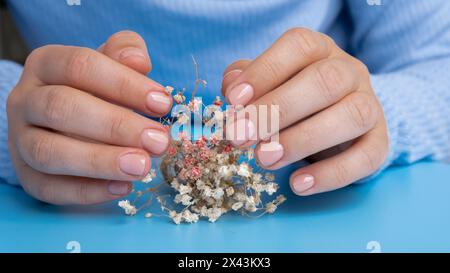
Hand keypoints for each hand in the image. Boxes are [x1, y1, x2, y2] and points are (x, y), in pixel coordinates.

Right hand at [7, 31, 171, 204]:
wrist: (62, 120)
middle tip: (158, 142)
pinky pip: (49, 188)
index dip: (124, 84)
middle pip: (62, 108)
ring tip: (142, 167)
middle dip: (115, 126)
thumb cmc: (94, 88)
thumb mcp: (109, 63)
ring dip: (99, 162)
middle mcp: (26, 100)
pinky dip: (87, 191)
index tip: (162, 104)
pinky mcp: (27, 175)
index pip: (81, 65)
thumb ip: (125, 52)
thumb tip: (139, 61)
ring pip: (50, 153)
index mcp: (47, 64)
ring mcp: (21, 140)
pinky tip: (123, 188)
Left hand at [222, 28, 387, 195]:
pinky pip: (367, 156)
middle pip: (325, 81)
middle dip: (277, 110)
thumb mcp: (270, 82)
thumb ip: (248, 80)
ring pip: (351, 116)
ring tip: (264, 160)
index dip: (265, 71)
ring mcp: (370, 105)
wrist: (342, 118)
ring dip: (302, 140)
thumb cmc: (296, 97)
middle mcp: (350, 72)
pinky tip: (298, 184)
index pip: (298, 47)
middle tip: (240, 137)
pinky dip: (331, 174)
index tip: (234, 100)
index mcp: (319, 50)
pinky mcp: (379, 141)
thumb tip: (231, 85)